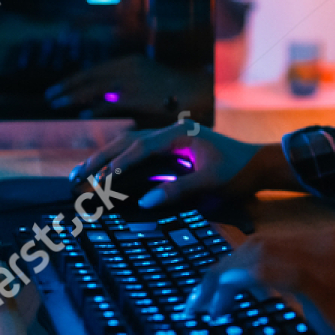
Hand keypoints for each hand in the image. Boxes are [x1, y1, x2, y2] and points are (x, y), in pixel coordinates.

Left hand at [46, 53, 205, 113]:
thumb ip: (121, 94)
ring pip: (96, 88)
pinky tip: (83, 114)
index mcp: (128, 63)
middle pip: (90, 77)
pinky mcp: (139, 97)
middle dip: (68, 87)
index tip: (57, 89)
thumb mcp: (142, 85)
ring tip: (57, 104)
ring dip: (74, 96)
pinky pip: (111, 103)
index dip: (74, 80)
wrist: (195, 92)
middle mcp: (128, 69)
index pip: (94, 71)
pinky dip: (96, 108)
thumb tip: (97, 105)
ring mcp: (133, 82)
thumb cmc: (169, 94)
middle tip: (50, 97)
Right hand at [69, 121, 295, 208]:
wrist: (258, 164)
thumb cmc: (238, 171)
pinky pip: (139, 152)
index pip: (140, 147)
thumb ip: (178, 190)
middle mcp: (172, 131)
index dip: (118, 164)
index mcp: (180, 134)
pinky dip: (120, 161)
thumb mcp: (211, 182)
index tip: (100, 180)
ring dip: (106, 158)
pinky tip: (105, 172)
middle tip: (76, 176)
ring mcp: (170, 139)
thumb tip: (145, 203)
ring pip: (130, 144)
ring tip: (81, 173)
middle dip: (101, 158)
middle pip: (128, 141)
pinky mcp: (172, 149)